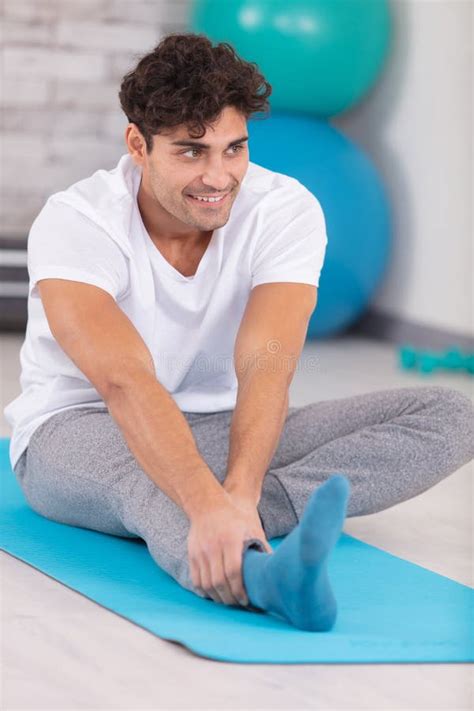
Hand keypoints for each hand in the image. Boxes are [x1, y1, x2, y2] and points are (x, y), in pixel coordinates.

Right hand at [187, 489, 271, 607]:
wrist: (207, 505)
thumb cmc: (233, 517)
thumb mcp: (251, 527)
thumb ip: (261, 546)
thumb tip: (273, 566)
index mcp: (230, 541)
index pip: (233, 572)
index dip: (239, 590)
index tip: (246, 600)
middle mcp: (213, 547)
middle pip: (219, 582)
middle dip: (230, 598)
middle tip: (238, 604)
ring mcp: (200, 552)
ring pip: (206, 584)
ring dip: (217, 597)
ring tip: (228, 601)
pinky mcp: (192, 555)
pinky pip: (196, 579)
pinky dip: (204, 591)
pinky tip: (214, 594)